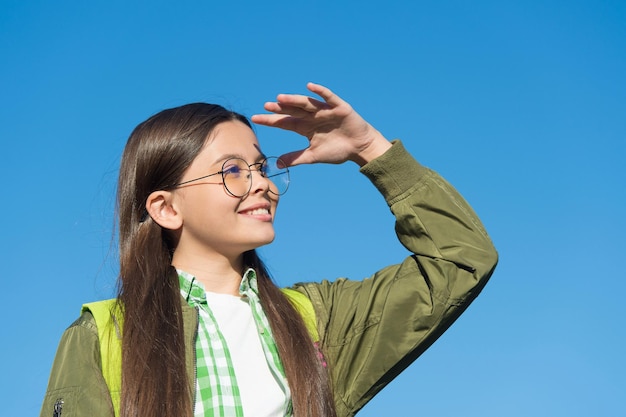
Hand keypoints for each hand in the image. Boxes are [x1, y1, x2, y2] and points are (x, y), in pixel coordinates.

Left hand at [251, 82, 390, 166]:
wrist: (360, 149)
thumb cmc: (338, 151)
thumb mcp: (313, 156)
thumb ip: (296, 158)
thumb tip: (277, 163)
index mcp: (305, 127)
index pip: (285, 123)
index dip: (271, 121)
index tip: (255, 118)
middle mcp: (312, 117)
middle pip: (293, 111)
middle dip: (280, 109)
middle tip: (266, 106)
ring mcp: (325, 111)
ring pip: (306, 104)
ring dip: (294, 100)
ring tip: (280, 98)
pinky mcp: (339, 107)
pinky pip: (328, 97)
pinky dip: (320, 91)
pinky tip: (310, 87)